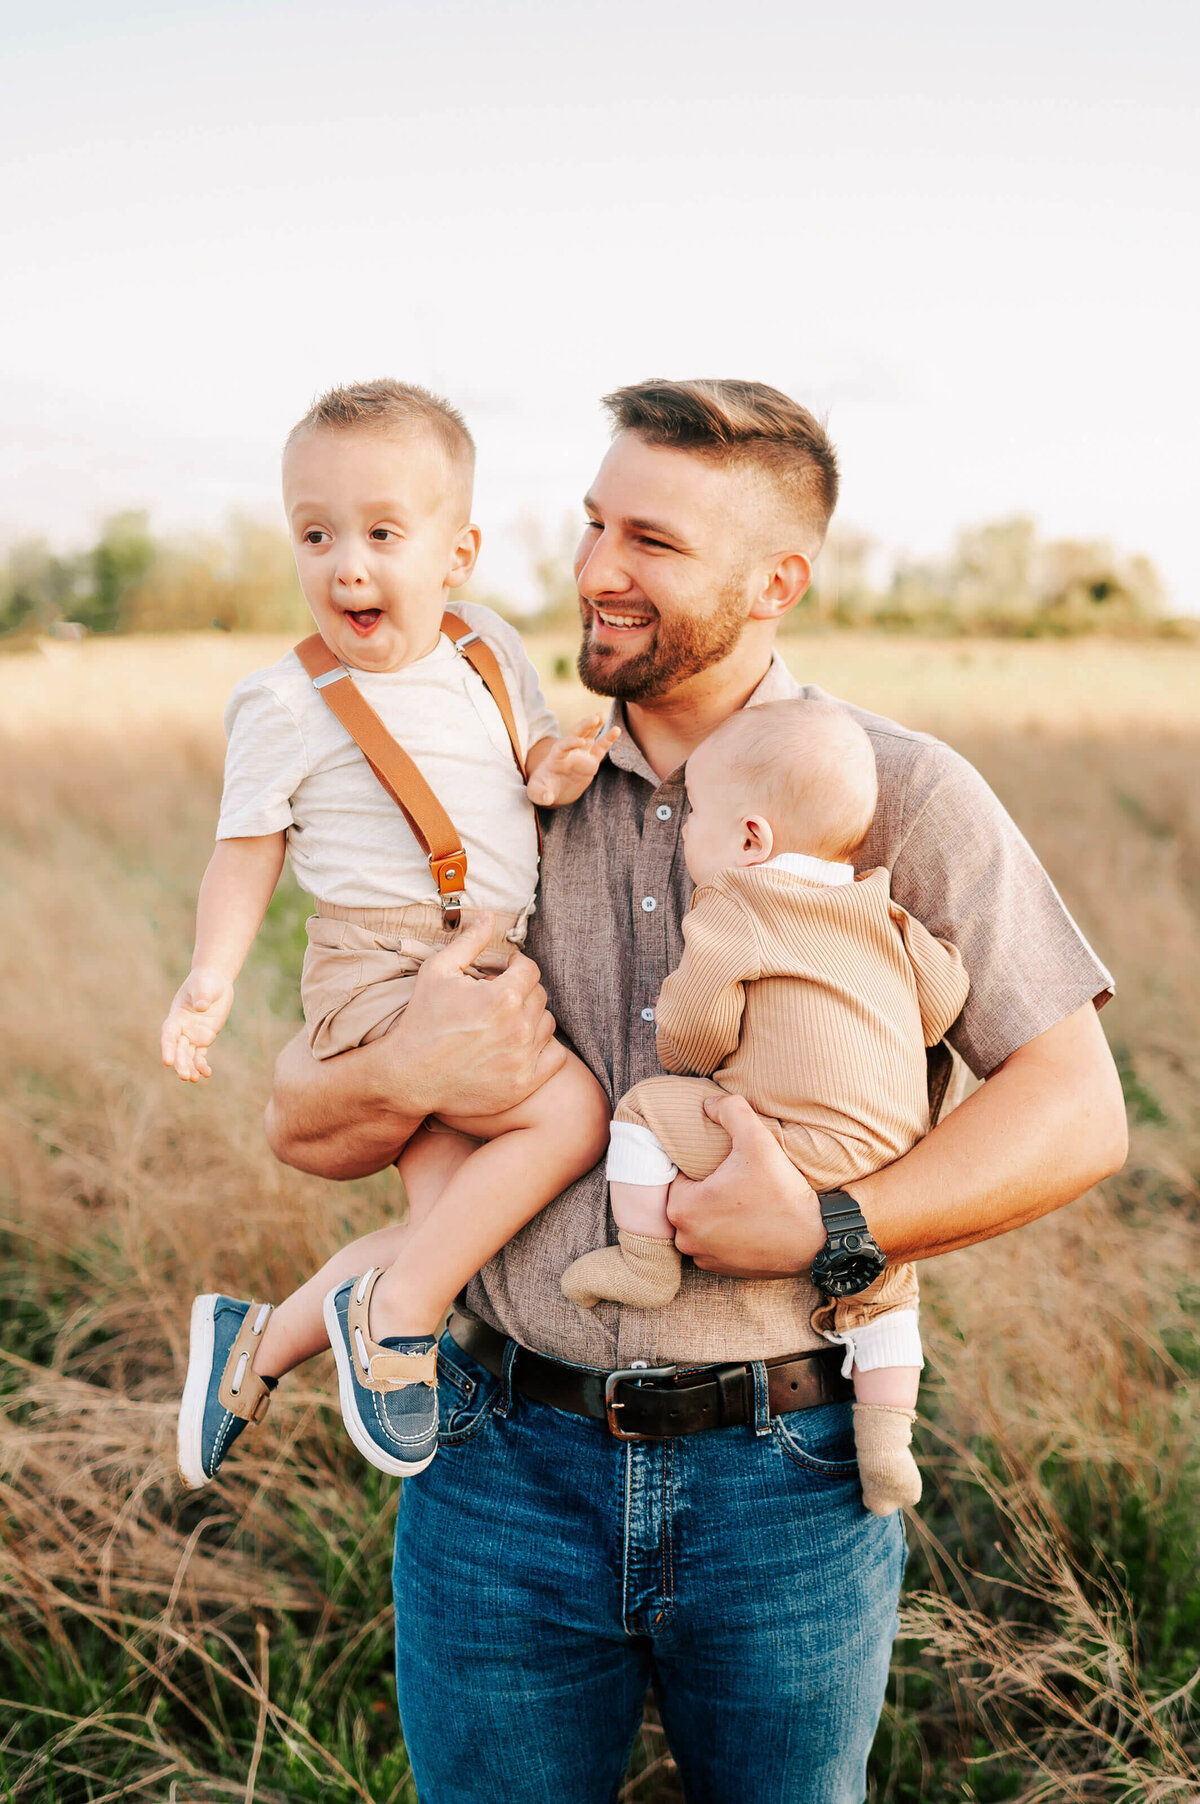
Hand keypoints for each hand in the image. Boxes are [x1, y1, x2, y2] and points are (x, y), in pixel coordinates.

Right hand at [161, 966, 235, 1081]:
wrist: (214, 982)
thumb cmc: (205, 981)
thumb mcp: (204, 986)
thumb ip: (202, 996)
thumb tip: (201, 1007)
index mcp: (176, 1016)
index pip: (169, 1034)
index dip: (168, 1047)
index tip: (167, 1061)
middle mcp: (182, 1028)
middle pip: (178, 1049)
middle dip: (180, 1063)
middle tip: (184, 1076)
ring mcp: (192, 1035)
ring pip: (188, 1055)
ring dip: (189, 1068)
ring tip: (193, 1080)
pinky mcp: (204, 1038)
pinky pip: (200, 1055)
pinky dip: (202, 1065)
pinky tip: (206, 1074)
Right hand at [392, 913, 565, 1117]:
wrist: (409, 1076)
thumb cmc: (422, 1021)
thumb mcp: (437, 971)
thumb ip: (469, 941)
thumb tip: (488, 915)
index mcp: (502, 996)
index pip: (529, 969)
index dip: (516, 965)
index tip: (504, 970)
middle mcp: (519, 1027)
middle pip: (539, 995)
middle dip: (521, 990)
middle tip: (499, 997)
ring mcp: (523, 1058)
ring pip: (547, 1024)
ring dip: (532, 1018)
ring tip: (507, 1020)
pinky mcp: (524, 1083)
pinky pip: (556, 1057)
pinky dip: (544, 1048)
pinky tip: (520, 1045)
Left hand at [526, 717, 619, 806]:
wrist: (552, 791)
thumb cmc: (542, 789)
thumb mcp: (537, 792)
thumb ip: (540, 794)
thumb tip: (546, 797)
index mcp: (555, 756)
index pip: (563, 746)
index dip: (571, 743)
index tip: (581, 742)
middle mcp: (569, 752)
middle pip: (577, 734)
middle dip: (585, 725)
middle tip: (595, 717)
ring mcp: (581, 755)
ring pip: (589, 736)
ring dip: (595, 725)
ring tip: (602, 714)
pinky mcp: (591, 762)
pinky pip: (601, 748)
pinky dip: (608, 739)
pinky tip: (616, 730)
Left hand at [666, 1093, 824, 1276]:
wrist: (814, 1241)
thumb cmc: (782, 1192)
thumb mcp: (758, 1141)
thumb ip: (731, 1111)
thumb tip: (708, 1104)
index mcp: (682, 1207)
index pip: (678, 1176)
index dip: (700, 1166)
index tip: (724, 1164)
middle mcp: (685, 1238)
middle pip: (687, 1199)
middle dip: (706, 1188)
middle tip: (735, 1179)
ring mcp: (704, 1257)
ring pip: (700, 1222)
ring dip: (714, 1211)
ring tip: (741, 1198)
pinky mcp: (722, 1270)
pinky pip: (714, 1243)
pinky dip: (726, 1232)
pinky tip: (747, 1220)